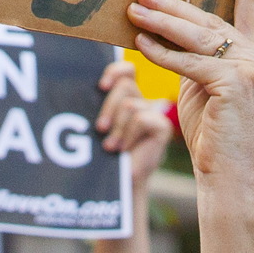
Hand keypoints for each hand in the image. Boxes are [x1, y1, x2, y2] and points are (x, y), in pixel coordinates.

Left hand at [93, 57, 171, 185]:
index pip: (126, 70)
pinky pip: (141, 119)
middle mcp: (141, 101)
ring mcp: (153, 113)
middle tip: (100, 129)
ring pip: (130, 105)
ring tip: (110, 147)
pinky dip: (129, 135)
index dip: (114, 71)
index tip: (101, 87)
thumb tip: (91, 89)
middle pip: (125, 85)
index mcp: (125, 96)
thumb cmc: (105, 154)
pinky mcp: (162, 127)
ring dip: (117, 128)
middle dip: (109, 107)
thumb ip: (98, 104)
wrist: (121, 182)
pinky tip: (125, 149)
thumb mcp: (99, 124)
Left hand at [129, 0, 253, 187]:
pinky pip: (190, 63)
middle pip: (211, 20)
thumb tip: (162, 27)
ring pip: (199, 38)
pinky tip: (141, 44)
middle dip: (174, 5)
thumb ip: (198, 56)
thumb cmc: (214, 135)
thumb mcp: (205, 86)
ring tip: (133, 11)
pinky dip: (162, 54)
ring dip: (161, 23)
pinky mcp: (236, 83)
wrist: (228, 177)